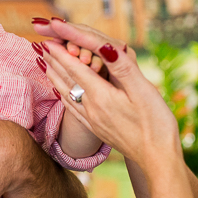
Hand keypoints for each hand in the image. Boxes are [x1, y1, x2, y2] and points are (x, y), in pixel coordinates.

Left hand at [33, 19, 180, 168]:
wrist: (157, 161)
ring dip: (54, 76)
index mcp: (101, 96)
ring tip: (44, 63)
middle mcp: (91, 108)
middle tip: (40, 44)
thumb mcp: (144, 91)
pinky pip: (73, 108)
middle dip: (53, 60)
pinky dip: (63, 94)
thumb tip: (105, 46)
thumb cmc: (156, 125)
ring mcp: (92, 120)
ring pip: (67, 93)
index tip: (48, 37)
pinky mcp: (97, 128)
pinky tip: (62, 92)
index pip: (75, 68)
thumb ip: (122, 68)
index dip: (61, 51)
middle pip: (66, 80)